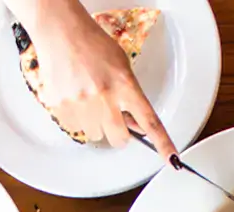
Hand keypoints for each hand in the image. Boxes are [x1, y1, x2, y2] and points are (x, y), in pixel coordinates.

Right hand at [26, 0, 176, 160]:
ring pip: (96, 135)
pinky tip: (75, 96)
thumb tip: (137, 125)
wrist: (61, 31)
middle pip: (119, 139)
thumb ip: (130, 97)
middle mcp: (105, 96)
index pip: (149, 120)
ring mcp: (82, 104)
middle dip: (118, 133)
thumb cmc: (93, 45)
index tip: (172, 158)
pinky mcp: (63, 107)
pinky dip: (77, 118)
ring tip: (89, 98)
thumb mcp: (121, 66)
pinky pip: (75, 128)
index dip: (162, 143)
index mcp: (124, 84)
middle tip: (112, 116)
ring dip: (95, 124)